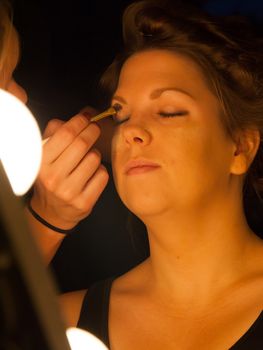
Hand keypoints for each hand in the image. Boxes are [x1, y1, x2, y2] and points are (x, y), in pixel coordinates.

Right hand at [30, 113, 108, 229]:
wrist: (52, 211)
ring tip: (87, 159)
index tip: (87, 117)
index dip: (80, 121)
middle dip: (92, 131)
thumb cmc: (51, 176)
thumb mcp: (45, 155)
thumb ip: (56, 133)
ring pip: (94, 158)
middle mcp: (53, 178)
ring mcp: (69, 192)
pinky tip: (91, 174)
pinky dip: (100, 170)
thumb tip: (80, 118)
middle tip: (95, 128)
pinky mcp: (84, 202)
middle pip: (82, 144)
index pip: (65, 134)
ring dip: (94, 154)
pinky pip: (102, 175)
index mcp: (41, 163)